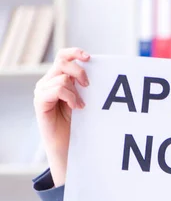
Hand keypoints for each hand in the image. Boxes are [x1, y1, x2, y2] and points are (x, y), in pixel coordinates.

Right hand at [34, 47, 89, 186]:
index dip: (75, 53)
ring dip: (76, 92)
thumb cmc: (79, 125)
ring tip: (82, 106)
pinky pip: (55, 89)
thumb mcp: (86, 102)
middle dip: (79, 71)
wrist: (69, 146)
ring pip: (61, 78)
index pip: (64, 57)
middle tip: (88, 86)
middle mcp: (49, 82)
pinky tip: (77, 108)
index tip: (90, 58)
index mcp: (60, 79)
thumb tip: (100, 73)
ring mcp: (43, 91)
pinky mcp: (40, 102)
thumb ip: (86, 88)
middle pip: (62, 62)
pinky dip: (69, 97)